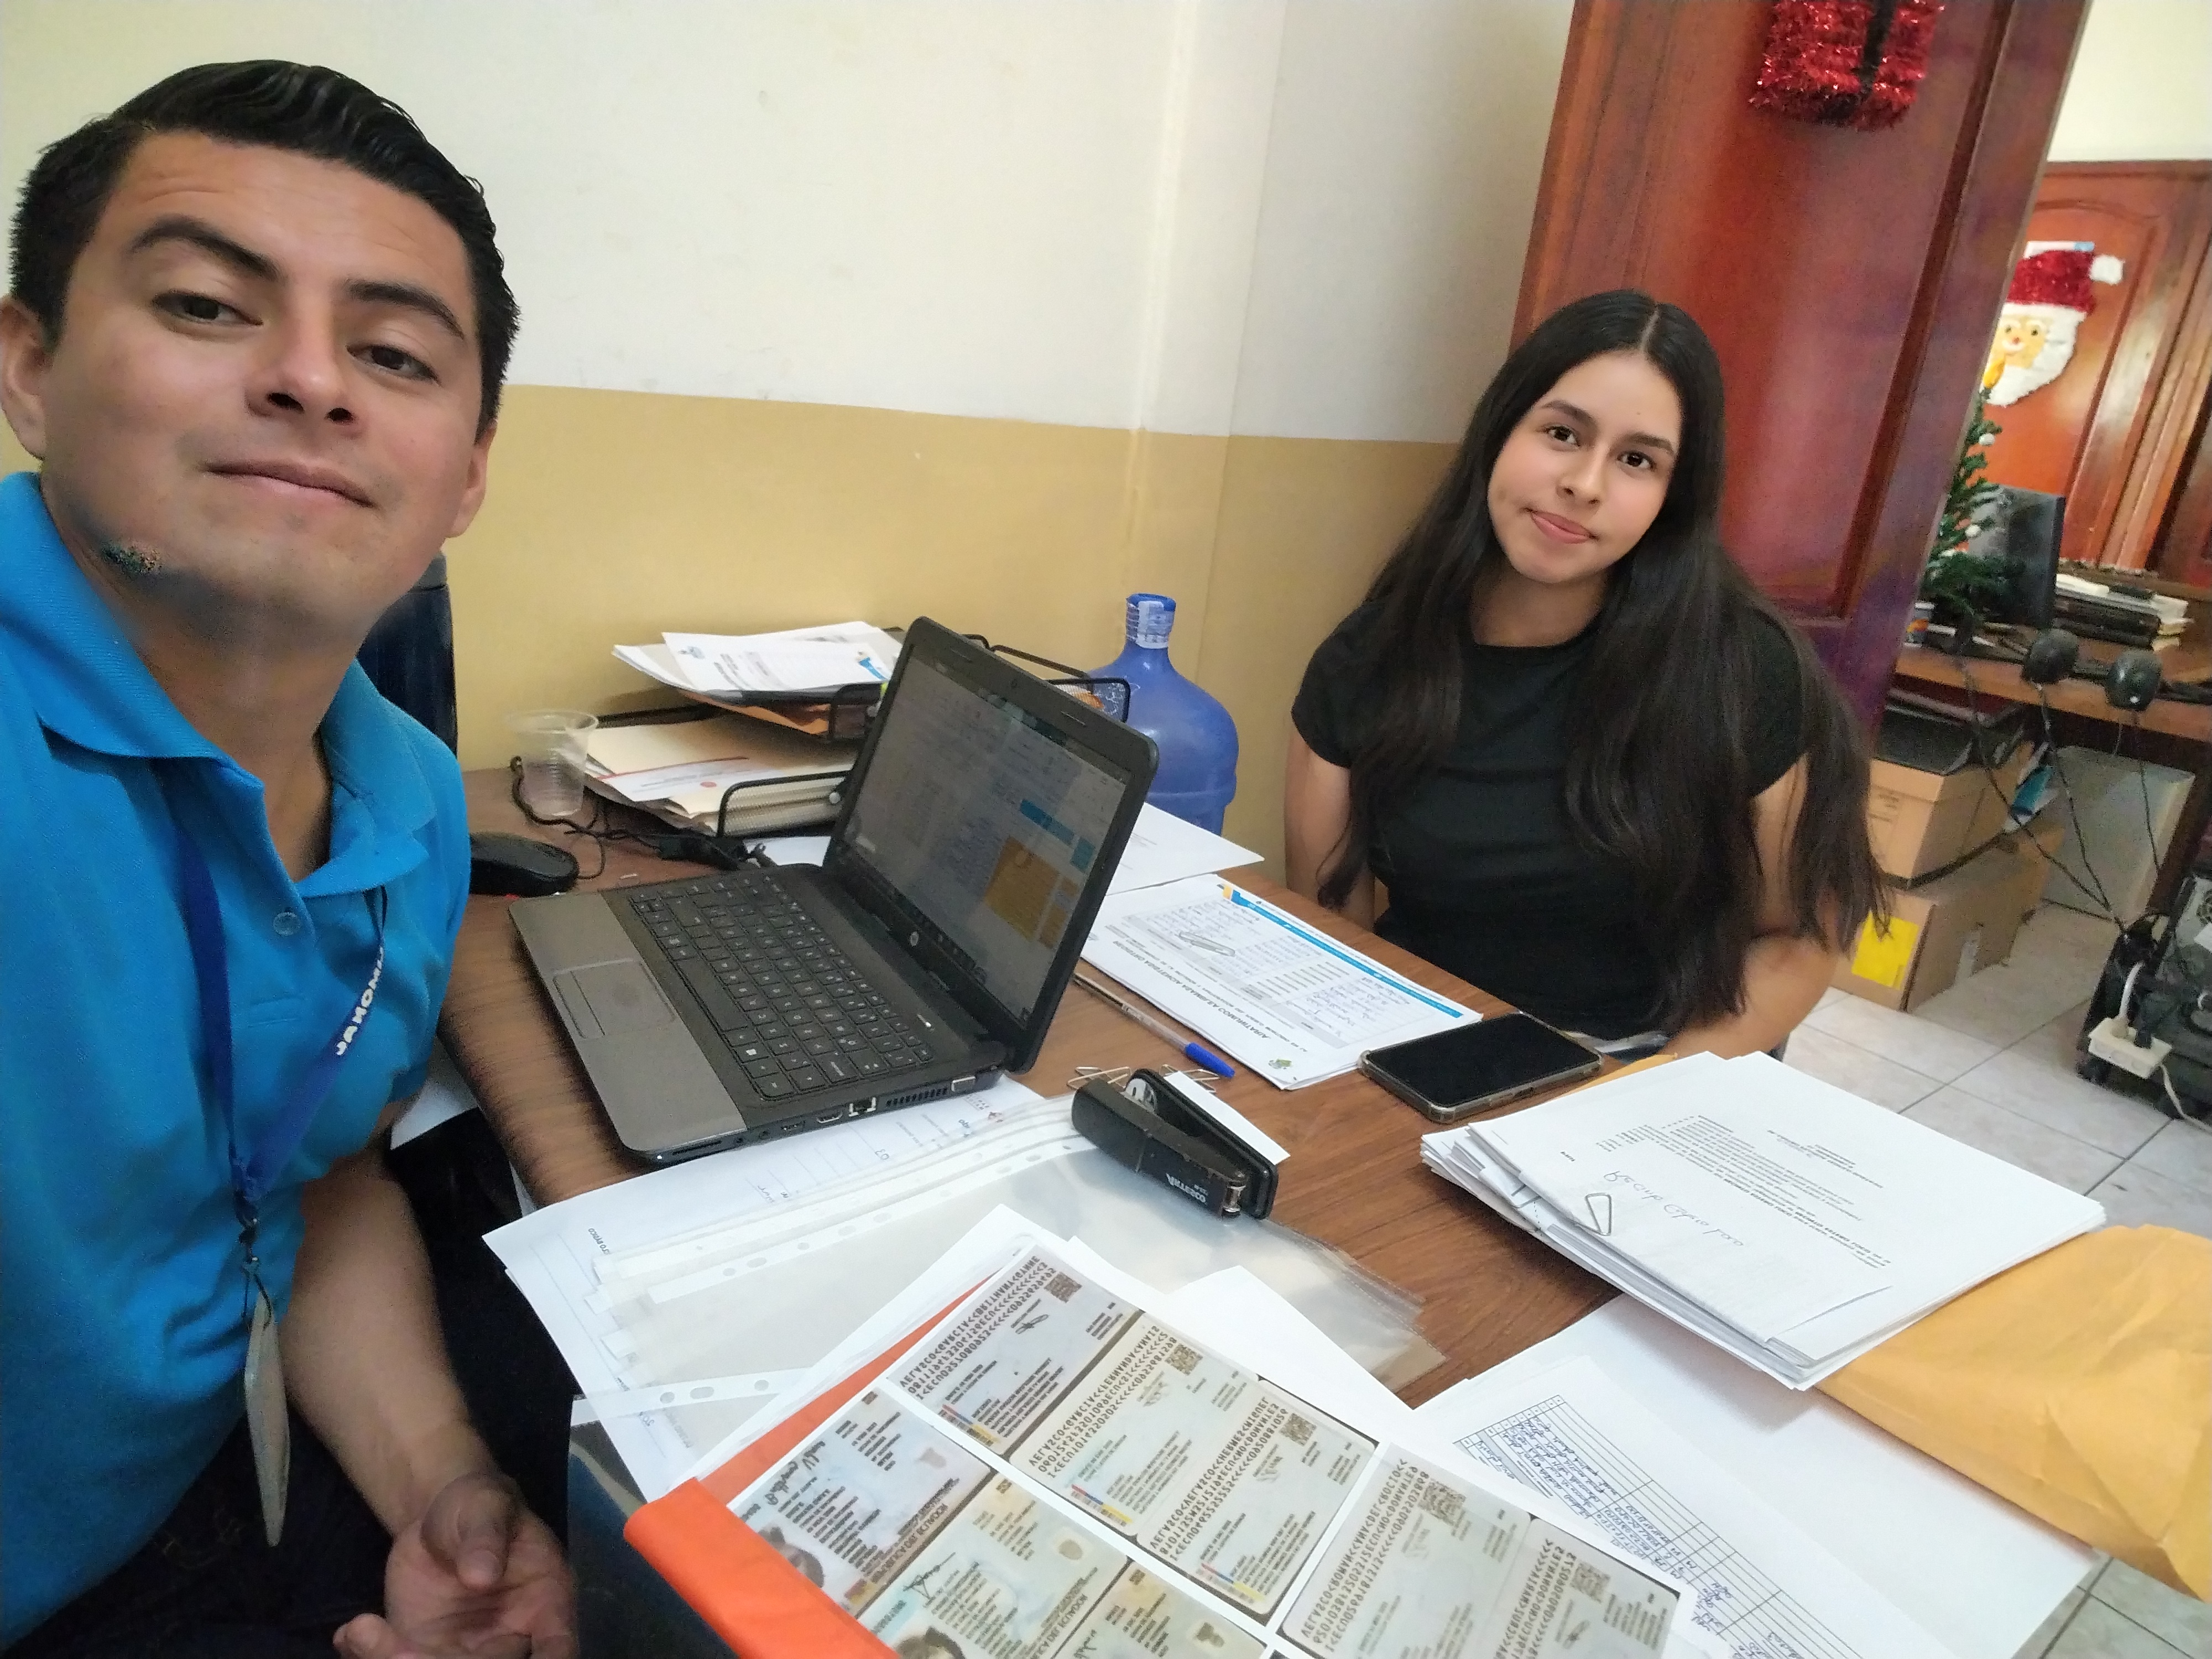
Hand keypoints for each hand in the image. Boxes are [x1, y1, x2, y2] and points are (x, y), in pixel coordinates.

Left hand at [333, 1472, 574, 1657]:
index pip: (557, 1650)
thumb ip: (487, 1537)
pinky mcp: (424, 1653)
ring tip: (362, 1633)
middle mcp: (510, 1639)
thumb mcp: (485, 1507)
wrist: (439, 1517)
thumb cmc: (478, 1506)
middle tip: (400, 1650)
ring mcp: (465, 1652)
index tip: (508, 1653)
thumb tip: (481, 1576)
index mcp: (546, 1604)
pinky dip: (371, 1657)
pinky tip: (353, 1634)